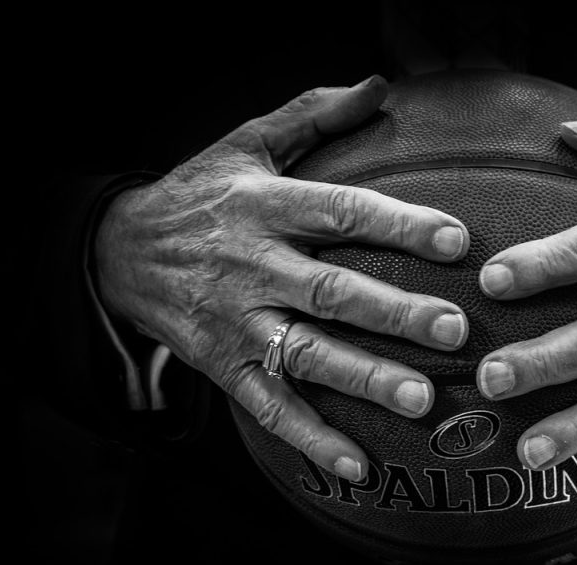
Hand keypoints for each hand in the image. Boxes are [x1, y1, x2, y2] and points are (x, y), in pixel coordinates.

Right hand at [95, 76, 469, 480]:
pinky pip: (271, 407)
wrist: (118, 253)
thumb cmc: (201, 194)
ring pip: (308, 354)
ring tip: (421, 400)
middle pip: (333, 291)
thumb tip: (381, 85)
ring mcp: (239, 322)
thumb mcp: (246, 143)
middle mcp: (254, 266)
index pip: (341, 211)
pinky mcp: (226, 365)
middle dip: (395, 313)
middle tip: (455, 329)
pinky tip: (359, 467)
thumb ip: (313, 115)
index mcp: (265, 205)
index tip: (457, 240)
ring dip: (364, 379)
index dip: (398, 224)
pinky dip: (312, 438)